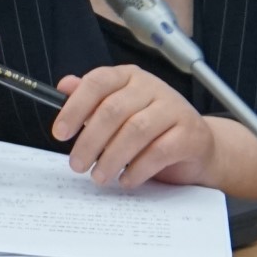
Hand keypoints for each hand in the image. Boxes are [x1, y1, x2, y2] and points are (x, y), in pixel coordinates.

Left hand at [51, 65, 217, 189]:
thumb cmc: (151, 128)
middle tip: (77, 165)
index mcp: (129, 77)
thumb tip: (64, 86)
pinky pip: (160, 151)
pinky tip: (126, 180)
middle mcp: (152, 87)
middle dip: (90, 141)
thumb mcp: (119, 111)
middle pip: (113, 110)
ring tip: (99, 177)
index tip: (60, 132)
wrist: (197, 144)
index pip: (97, 83)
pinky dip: (138, 169)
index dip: (75, 107)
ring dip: (112, 158)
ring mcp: (173, 108)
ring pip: (136, 130)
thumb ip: (91, 99)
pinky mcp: (190, 133)